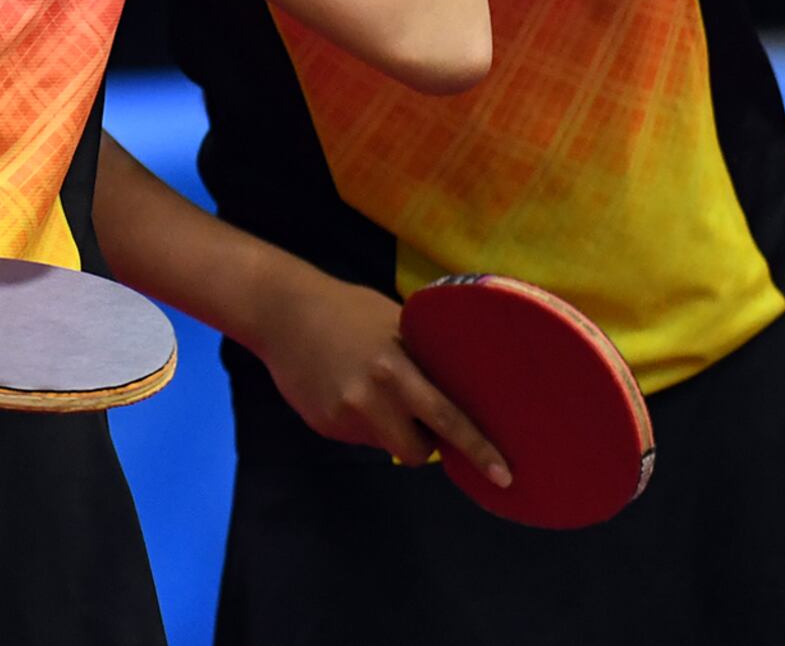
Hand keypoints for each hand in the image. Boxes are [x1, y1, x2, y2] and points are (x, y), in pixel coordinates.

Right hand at [247, 272, 512, 487]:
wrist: (281, 313)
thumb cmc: (348, 309)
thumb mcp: (395, 322)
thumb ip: (424, 356)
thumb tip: (461, 387)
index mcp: (394, 369)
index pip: (446, 417)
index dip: (477, 448)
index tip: (503, 475)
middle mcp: (370, 398)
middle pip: (416, 451)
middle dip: (426, 446)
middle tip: (422, 423)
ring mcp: (344, 416)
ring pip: (386, 444)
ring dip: (391, 429)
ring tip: (371, 391)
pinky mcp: (323, 426)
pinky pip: (359, 436)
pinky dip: (362, 422)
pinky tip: (345, 388)